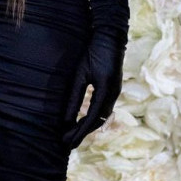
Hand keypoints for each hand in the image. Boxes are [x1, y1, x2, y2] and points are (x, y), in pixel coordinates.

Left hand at [62, 32, 124, 149]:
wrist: (110, 37)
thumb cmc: (93, 52)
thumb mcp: (80, 73)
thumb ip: (75, 96)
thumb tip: (65, 119)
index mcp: (105, 91)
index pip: (92, 118)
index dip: (79, 131)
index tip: (67, 141)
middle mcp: (113, 95)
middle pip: (98, 121)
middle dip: (82, 133)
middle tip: (67, 143)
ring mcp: (115, 92)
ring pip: (101, 116)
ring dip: (87, 127)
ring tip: (72, 136)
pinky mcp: (113, 89)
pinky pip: (103, 109)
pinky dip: (92, 118)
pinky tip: (83, 121)